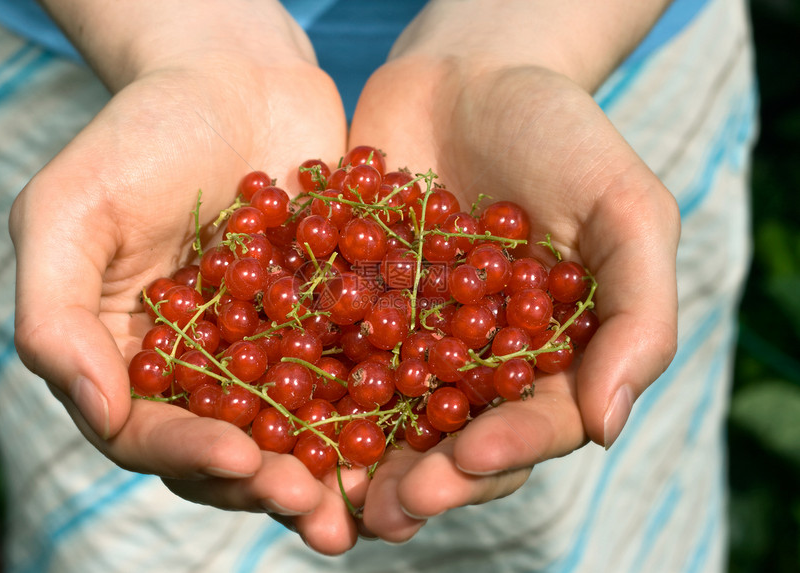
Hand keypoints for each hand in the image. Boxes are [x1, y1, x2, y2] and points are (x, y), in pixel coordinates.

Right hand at [9, 44, 363, 552]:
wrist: (234, 77)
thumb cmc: (141, 134)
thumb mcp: (72, 210)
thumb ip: (57, 313)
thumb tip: (95, 410)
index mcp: (131, 358)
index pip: (150, 431)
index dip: (192, 453)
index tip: (241, 457)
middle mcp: (201, 369)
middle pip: (229, 448)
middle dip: (270, 483)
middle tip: (316, 508)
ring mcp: (270, 351)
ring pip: (296, 429)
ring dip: (330, 471)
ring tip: (369, 507)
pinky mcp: (330, 324)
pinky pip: (354, 374)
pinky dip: (382, 407)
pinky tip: (418, 431)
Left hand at [345, 60, 679, 541]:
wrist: (468, 75)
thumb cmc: (561, 134)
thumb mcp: (625, 209)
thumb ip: (639, 313)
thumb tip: (609, 426)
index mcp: (549, 357)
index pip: (533, 424)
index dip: (505, 449)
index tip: (469, 456)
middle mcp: (477, 363)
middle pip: (453, 440)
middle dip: (425, 479)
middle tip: (387, 510)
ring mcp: (410, 341)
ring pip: (384, 419)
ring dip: (356, 463)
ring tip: (326, 496)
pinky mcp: (351, 310)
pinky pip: (326, 357)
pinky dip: (303, 392)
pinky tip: (275, 421)